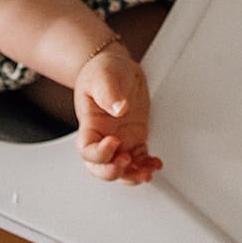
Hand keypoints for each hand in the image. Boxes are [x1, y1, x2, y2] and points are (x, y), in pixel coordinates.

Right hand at [74, 45, 160, 183]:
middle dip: (113, 171)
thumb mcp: (103, 77)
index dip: (99, 153)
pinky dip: (146, 165)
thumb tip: (119, 108)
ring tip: (146, 171)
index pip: (87, 149)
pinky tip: (154, 163)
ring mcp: (119, 139)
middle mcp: (103, 136)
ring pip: (121, 169)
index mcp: (90, 124)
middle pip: (100, 167)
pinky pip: (139, 160)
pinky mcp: (134, 138)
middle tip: (127, 162)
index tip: (113, 142)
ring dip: (132, 174)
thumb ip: (109, 92)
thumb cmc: (103, 71)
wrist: (115, 68)